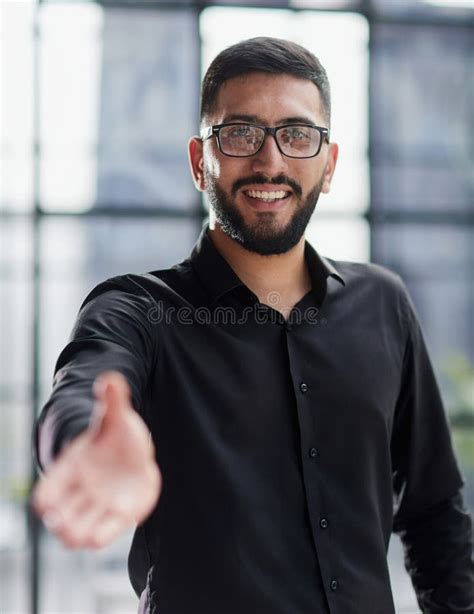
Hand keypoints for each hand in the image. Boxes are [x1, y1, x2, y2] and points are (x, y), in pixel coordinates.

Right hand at [32, 371, 161, 548]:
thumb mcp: (116, 416)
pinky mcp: (119, 516)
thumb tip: (110, 377)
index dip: (45, 500)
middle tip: (67, 523)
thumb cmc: (116, 435)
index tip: (48, 505)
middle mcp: (81, 492)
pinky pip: (104, 534)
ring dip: (76, 535)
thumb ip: (112, 399)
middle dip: (60, 523)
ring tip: (83, 535)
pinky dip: (101, 536)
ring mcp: (98, 506)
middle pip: (58, 517)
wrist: (135, 454)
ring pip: (76, 533)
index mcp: (73, 468)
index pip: (47, 490)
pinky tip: (105, 530)